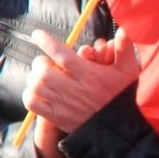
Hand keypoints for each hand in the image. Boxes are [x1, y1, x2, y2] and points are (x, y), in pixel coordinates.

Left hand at [24, 27, 139, 137]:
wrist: (120, 128)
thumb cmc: (123, 96)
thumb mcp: (128, 71)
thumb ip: (124, 48)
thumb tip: (126, 28)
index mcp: (87, 74)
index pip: (60, 53)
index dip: (46, 41)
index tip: (37, 35)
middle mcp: (72, 88)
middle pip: (43, 69)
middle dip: (40, 62)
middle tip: (45, 62)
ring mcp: (63, 103)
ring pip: (36, 84)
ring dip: (35, 77)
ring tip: (41, 76)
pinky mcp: (56, 117)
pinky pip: (32, 102)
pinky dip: (30, 94)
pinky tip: (37, 92)